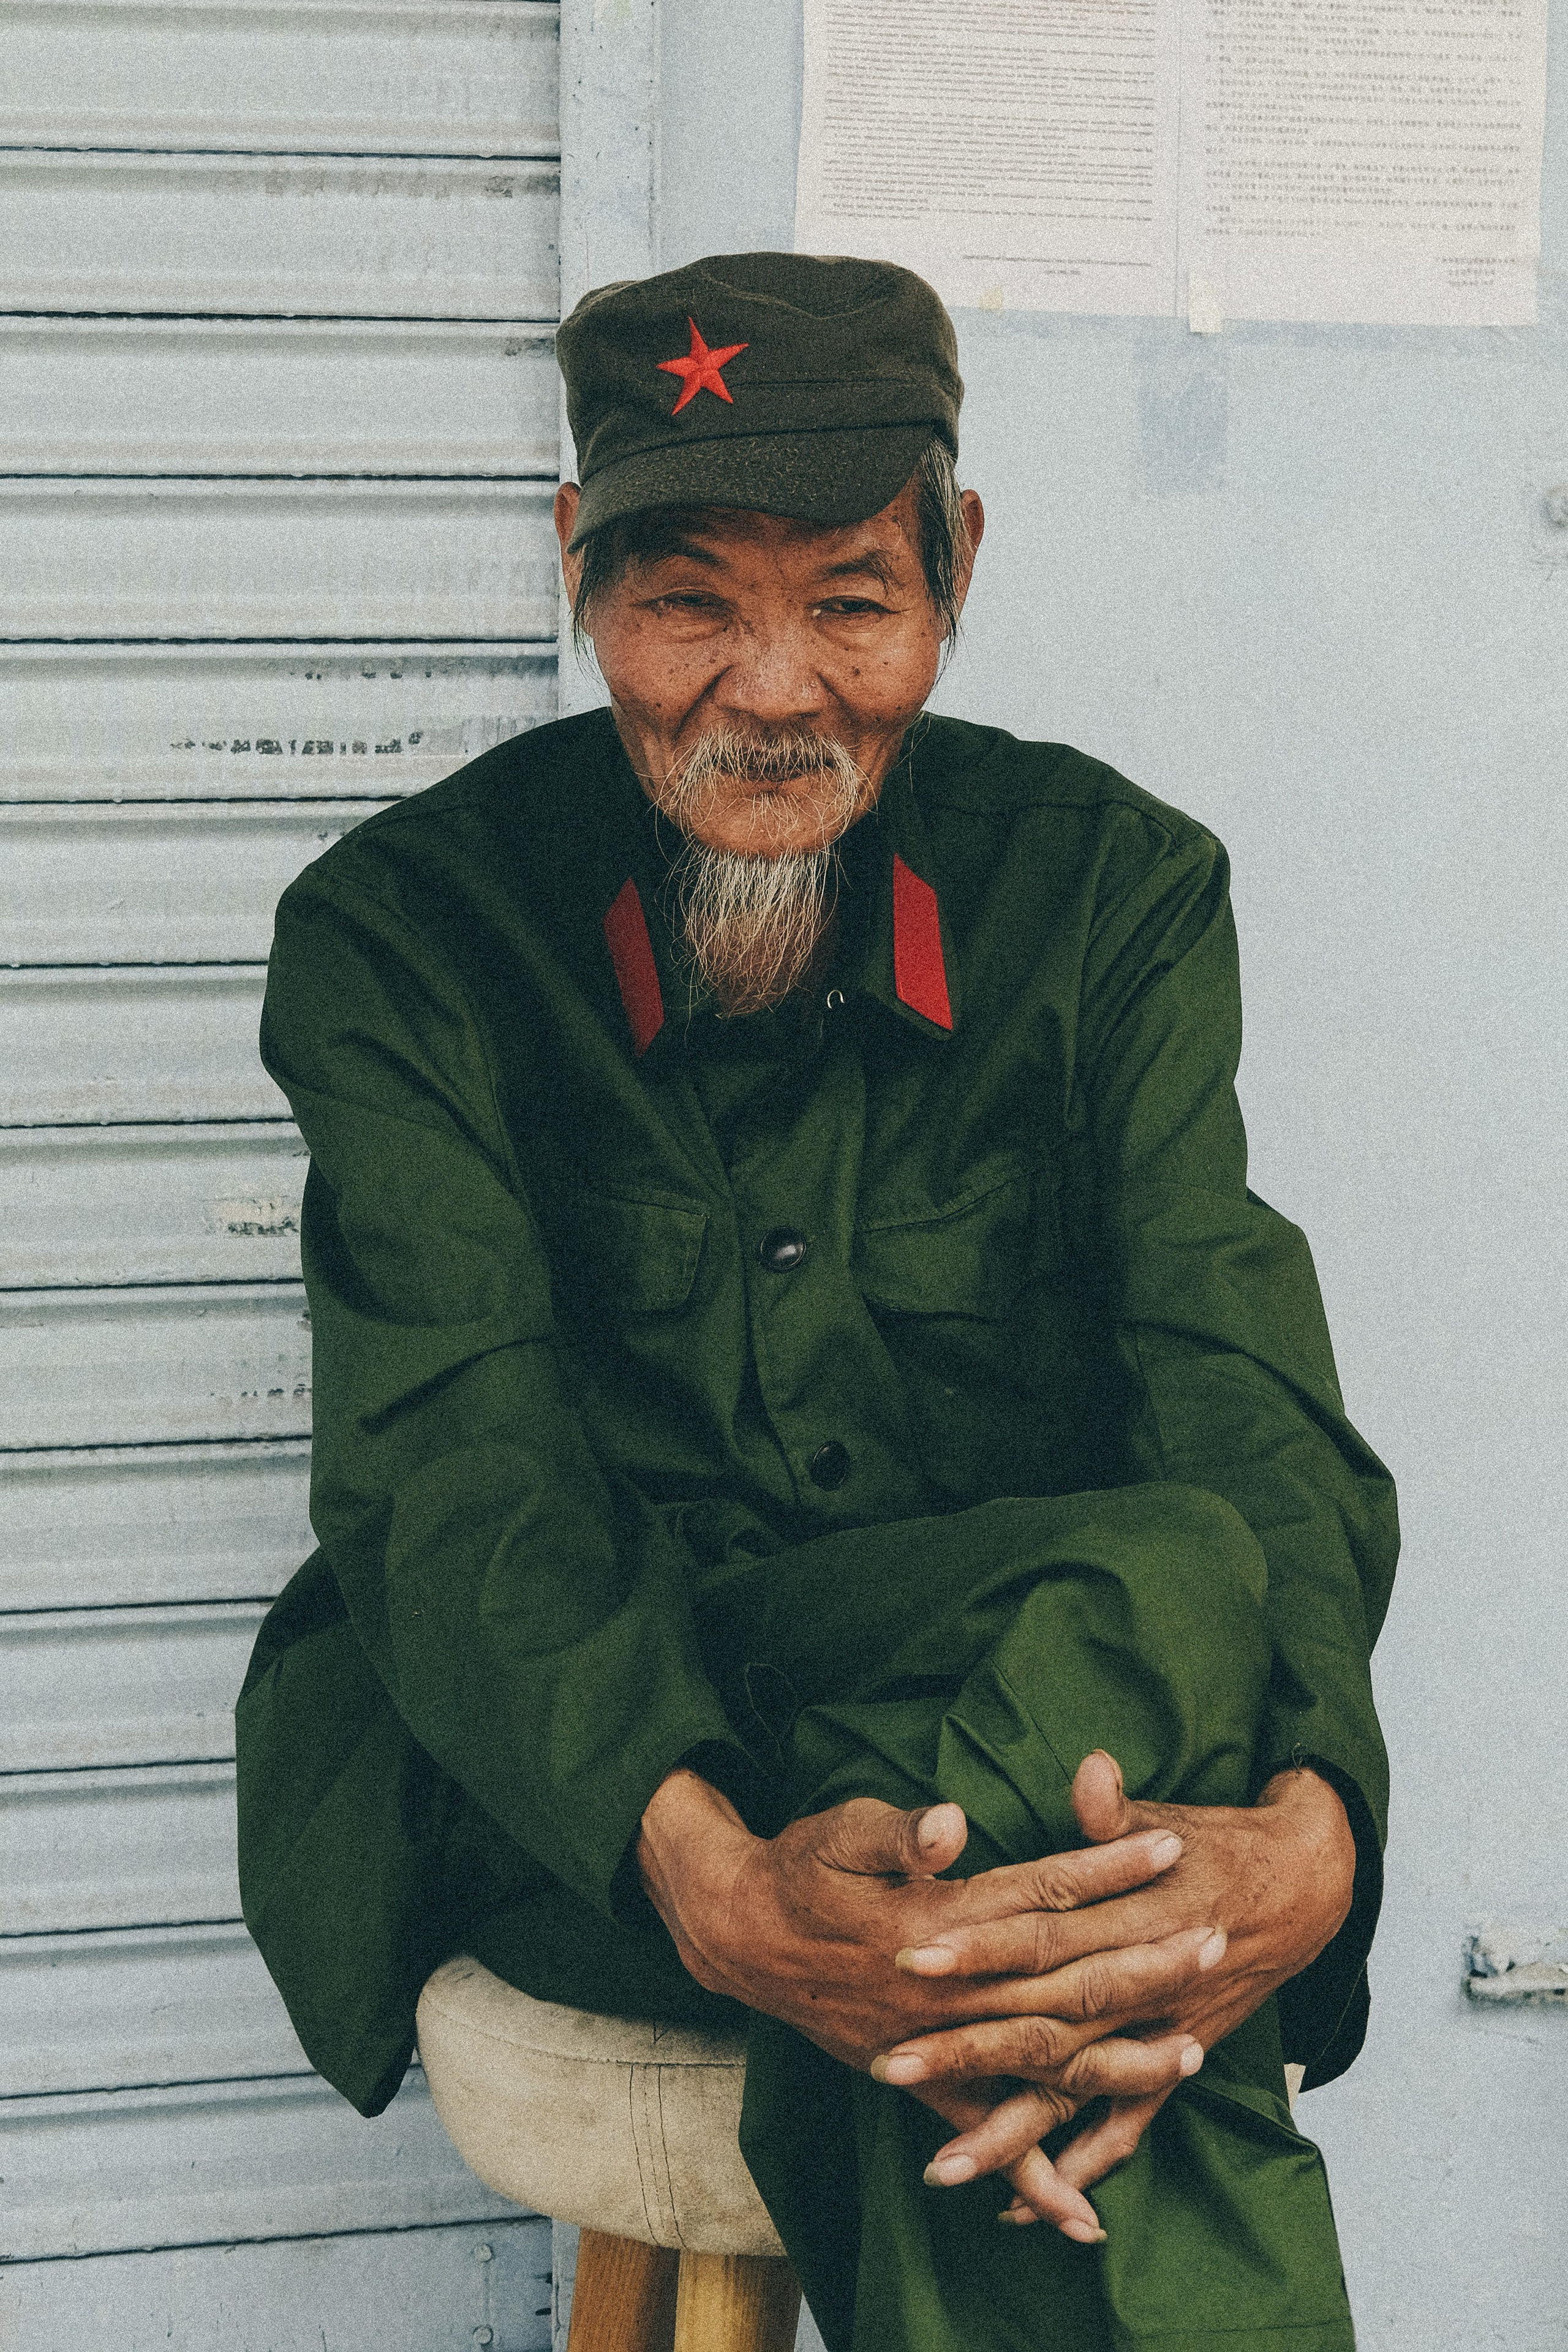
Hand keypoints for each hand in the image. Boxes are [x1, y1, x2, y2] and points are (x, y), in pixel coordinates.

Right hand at [636, 1767, 1199, 2238]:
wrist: (742, 1936)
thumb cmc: (801, 1867)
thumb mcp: (840, 1829)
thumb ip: (898, 1831)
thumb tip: (949, 1826)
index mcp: (937, 1923)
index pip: (1043, 1894)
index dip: (1108, 1869)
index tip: (1172, 1847)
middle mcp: (947, 1993)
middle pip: (1064, 1981)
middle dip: (1145, 1964)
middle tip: (1218, 1943)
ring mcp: (937, 2045)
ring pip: (1043, 2060)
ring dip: (1119, 2059)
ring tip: (1193, 2056)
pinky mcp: (922, 2081)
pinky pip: (984, 2135)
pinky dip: (1029, 2175)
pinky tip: (1078, 2213)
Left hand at [877, 1752, 1356, 2219]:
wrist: (1303, 1887)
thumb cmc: (1216, 1842)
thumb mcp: (1168, 1814)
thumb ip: (1116, 1810)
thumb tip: (1089, 1769)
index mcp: (1133, 1915)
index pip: (1044, 1934)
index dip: (981, 1946)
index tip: (914, 1957)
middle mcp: (1143, 1983)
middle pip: (1044, 2021)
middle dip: (967, 2047)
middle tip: (889, 2065)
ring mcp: (1160, 2031)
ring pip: (1075, 2087)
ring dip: (1010, 2128)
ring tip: (940, 2165)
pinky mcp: (1175, 2060)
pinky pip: (1126, 2124)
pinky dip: (1081, 2167)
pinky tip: (1027, 2203)